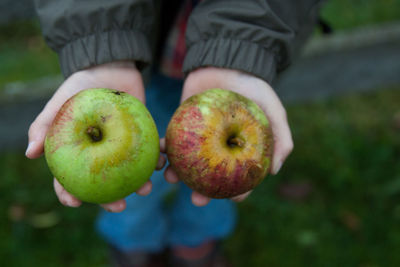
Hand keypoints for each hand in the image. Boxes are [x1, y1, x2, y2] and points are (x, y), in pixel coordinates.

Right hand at [26, 61, 164, 211]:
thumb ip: (44, 124)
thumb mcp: (60, 101)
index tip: (76, 202)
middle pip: (103, 184)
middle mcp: (100, 154)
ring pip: (129, 174)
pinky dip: (155, 159)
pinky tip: (161, 162)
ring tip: (147, 188)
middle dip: (111, 200)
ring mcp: (121, 147)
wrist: (112, 65)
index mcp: (78, 151)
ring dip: (139, 184)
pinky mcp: (140, 137)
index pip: (68, 178)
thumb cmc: (82, 84)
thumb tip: (30, 153)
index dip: (69, 193)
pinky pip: (149, 153)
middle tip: (121, 206)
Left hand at [163, 67, 292, 205]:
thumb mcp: (273, 109)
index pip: (241, 176)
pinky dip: (165, 149)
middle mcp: (218, 148)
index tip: (234, 200)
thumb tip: (274, 172)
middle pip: (210, 176)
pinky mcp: (182, 126)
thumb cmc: (252, 86)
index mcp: (239, 148)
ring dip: (178, 175)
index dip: (239, 192)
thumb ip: (281, 138)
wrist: (225, 60)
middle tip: (196, 200)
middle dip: (202, 192)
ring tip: (171, 178)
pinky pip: (172, 141)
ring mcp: (199, 138)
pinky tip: (161, 155)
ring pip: (188, 164)